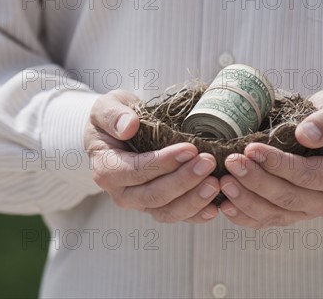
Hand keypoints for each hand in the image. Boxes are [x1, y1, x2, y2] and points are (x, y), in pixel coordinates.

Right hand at [85, 90, 220, 222]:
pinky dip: (197, 214)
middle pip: (154, 196)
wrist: (116, 132)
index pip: (136, 171)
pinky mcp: (157, 206)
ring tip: (216, 182)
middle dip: (184, 181)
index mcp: (105, 169)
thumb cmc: (112, 119)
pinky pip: (177, 216)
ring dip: (194, 200)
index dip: (163, 163)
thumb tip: (129, 126)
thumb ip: (113, 115)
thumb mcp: (105, 106)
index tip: (190, 148)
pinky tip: (217, 205)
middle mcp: (121, 193)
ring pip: (167, 211)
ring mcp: (140, 203)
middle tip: (208, 162)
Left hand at [218, 89, 322, 227]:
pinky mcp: (290, 214)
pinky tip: (224, 204)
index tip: (252, 149)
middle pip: (287, 198)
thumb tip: (307, 135)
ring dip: (245, 200)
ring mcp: (308, 211)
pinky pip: (265, 221)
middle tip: (232, 162)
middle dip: (256, 181)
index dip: (278, 164)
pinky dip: (243, 215)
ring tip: (223, 181)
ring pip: (274, 213)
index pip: (308, 176)